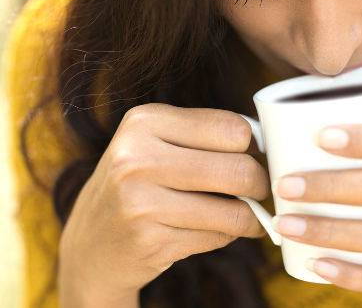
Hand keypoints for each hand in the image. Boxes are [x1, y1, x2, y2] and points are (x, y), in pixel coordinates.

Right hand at [58, 103, 269, 306]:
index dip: (255, 145)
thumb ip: (206, 134)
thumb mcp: (157, 142)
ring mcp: (140, 202)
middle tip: (259, 190)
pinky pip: (217, 237)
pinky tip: (218, 230)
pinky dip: (228, 235)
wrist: (92, 241)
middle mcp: (137, 158)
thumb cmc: (140, 182)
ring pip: (234, 210)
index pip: (232, 128)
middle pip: (238, 169)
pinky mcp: (149, 241)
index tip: (258, 156)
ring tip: (250, 215)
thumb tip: (269, 140)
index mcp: (145, 121)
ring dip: (251, 216)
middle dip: (260, 183)